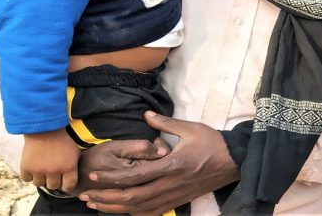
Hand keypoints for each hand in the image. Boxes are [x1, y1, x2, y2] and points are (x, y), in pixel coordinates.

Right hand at [21, 129, 80, 191]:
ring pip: (39, 184)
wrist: (44, 127)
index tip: (63, 181)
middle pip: (53, 186)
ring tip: (41, 167)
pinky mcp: (26, 168)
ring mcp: (39, 171)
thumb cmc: (61, 138)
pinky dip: (29, 174)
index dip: (66, 184)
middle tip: (51, 171)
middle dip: (53, 180)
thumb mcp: (74, 151)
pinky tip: (32, 166)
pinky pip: (27, 179)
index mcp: (69, 167)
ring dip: (40, 177)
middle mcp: (54, 171)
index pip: (69, 186)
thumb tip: (71, 179)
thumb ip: (73, 166)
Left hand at [79, 112, 239, 214]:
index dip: (113, 177)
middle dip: (106, 198)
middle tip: (87, 195)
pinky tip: (120, 210)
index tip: (95, 175)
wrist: (234, 162)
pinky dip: (133, 213)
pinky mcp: (177, 201)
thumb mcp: (190, 128)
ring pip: (138, 208)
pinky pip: (150, 212)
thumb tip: (145, 115)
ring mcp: (173, 196)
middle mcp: (170, 184)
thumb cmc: (212, 143)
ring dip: (115, 208)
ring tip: (97, 204)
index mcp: (171, 165)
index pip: (135, 175)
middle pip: (131, 198)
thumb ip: (165, 123)